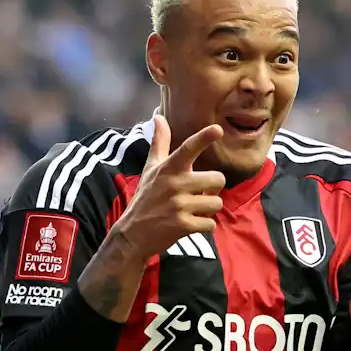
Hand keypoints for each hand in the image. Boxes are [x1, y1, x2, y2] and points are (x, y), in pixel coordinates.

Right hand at [112, 114, 226, 257]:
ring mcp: (178, 205)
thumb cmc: (146, 197)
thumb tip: (158, 116)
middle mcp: (174, 184)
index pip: (187, 149)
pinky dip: (204, 226)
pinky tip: (190, 224)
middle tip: (199, 194)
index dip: (204, 138)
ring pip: (217, 203)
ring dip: (208, 209)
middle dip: (213, 189)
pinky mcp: (182, 225)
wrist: (132, 234)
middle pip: (218, 179)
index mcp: (168, 168)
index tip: (218, 129)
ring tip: (192, 210)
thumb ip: (159, 143)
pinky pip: (210, 224)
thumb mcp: (150, 168)